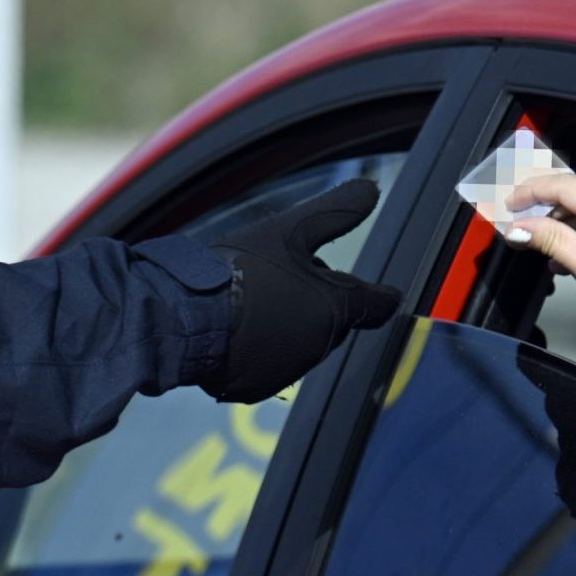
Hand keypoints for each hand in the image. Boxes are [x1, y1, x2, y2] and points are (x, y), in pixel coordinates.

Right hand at [202, 179, 398, 403]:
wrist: (186, 316)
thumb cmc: (240, 270)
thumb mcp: (290, 229)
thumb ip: (336, 212)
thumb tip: (371, 188)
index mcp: (334, 308)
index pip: (376, 306)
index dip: (382, 297)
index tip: (389, 296)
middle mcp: (319, 346)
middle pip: (331, 323)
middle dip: (317, 305)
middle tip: (279, 281)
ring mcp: (287, 370)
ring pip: (298, 345)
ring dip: (286, 328)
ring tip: (250, 304)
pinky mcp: (256, 387)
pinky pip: (265, 367)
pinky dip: (257, 351)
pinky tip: (235, 331)